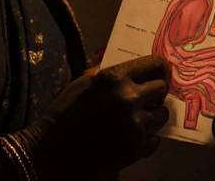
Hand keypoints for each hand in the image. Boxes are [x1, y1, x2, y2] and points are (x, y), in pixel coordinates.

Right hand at [20, 55, 170, 177]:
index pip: (155, 64)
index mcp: (114, 77)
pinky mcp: (137, 148)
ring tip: (134, 120)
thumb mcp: (85, 82)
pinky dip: (146, 139)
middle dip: (154, 93)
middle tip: (143, 99)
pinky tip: (129, 137)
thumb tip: (135, 66)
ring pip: (162, 114)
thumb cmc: (65, 113)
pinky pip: (156, 139)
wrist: (52, 151)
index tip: (161, 73)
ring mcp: (135, 125)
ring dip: (152, 116)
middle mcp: (129, 98)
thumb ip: (111, 73)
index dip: (160, 68)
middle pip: (162, 88)